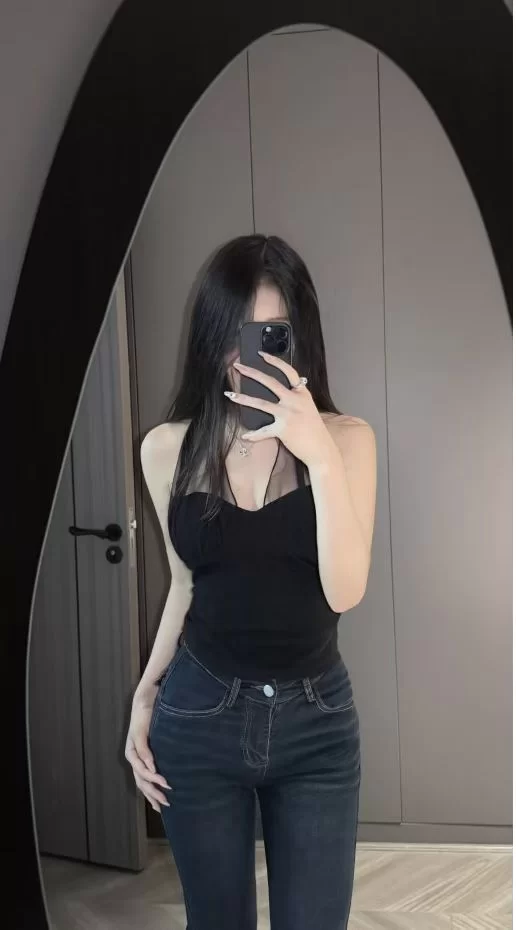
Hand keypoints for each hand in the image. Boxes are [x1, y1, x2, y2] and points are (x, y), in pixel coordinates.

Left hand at [124, 686, 171, 812]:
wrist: (148, 698)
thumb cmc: (157, 720)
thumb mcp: (161, 742)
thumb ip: (162, 756)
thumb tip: (174, 773)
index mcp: (138, 759)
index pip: (143, 783)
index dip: (152, 797)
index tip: (162, 808)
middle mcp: (133, 755)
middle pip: (140, 781)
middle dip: (153, 793)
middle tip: (166, 803)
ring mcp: (133, 746)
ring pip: (140, 770)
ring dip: (153, 780)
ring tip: (165, 787)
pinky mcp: (137, 735)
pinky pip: (142, 753)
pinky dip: (149, 763)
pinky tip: (156, 771)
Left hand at [225, 352, 333, 467]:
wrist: (321, 449)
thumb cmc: (314, 430)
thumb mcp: (308, 408)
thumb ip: (296, 398)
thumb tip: (280, 391)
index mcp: (302, 393)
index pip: (289, 371)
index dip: (275, 361)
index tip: (261, 354)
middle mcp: (294, 400)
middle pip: (270, 382)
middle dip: (251, 372)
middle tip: (237, 366)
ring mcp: (288, 415)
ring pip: (261, 403)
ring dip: (243, 398)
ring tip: (230, 394)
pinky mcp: (282, 429)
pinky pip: (263, 431)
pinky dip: (253, 435)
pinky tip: (245, 435)